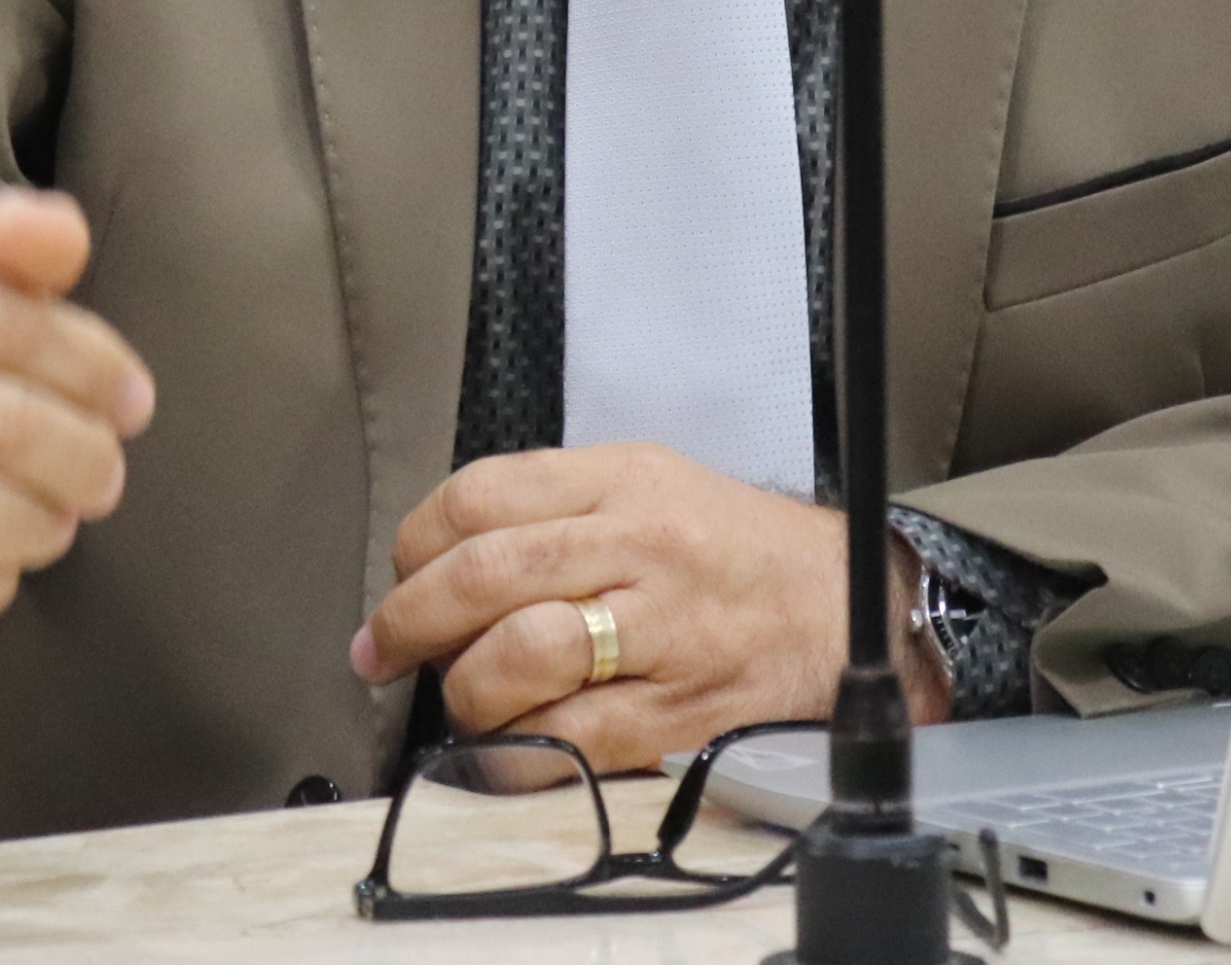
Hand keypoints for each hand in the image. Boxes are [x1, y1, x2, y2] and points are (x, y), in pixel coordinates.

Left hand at [348, 444, 945, 769]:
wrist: (849, 601)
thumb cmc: (734, 547)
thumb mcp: (651, 482)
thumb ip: (557, 505)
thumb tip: (445, 554)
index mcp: (622, 479)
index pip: (483, 494)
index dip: (417, 542)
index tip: (399, 575)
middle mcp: (640, 544)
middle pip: (488, 572)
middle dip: (411, 619)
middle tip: (381, 650)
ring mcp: (663, 629)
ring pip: (524, 653)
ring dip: (465, 687)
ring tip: (459, 698)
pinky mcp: (681, 707)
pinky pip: (573, 739)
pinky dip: (518, 752)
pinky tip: (504, 747)